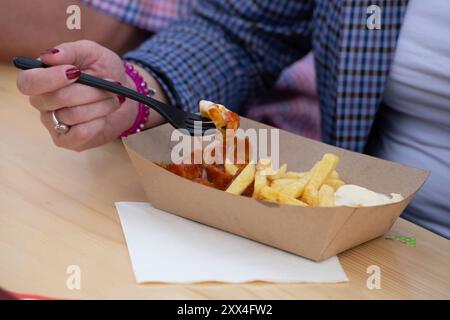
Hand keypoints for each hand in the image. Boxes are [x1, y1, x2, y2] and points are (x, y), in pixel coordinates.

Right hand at [16, 40, 164, 150]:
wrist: (124, 95)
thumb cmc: (104, 71)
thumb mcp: (92, 53)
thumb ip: (70, 51)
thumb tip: (49, 56)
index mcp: (41, 78)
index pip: (27, 83)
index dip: (49, 79)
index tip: (75, 72)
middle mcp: (42, 102)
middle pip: (56, 99)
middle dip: (89, 91)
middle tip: (109, 85)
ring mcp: (53, 123)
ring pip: (72, 115)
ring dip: (100, 105)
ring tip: (112, 99)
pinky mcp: (67, 141)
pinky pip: (79, 134)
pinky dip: (97, 124)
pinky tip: (103, 117)